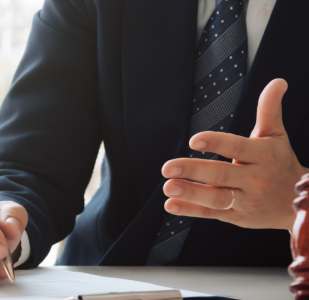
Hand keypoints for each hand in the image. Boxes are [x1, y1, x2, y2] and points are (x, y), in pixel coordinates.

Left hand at [162, 79, 305, 229]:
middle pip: (221, 175)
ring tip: (168, 187)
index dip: (216, 143)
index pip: (237, 147)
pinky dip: (190, 210)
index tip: (194, 140)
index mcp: (262, 155)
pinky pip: (211, 213)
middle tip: (167, 167)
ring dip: (190, 194)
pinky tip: (170, 205)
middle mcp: (254, 179)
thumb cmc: (280, 162)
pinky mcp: (236, 216)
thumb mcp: (275, 135)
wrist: (300, 203)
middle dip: (193, 171)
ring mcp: (245, 200)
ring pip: (216, 198)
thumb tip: (278, 82)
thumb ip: (269, 109)